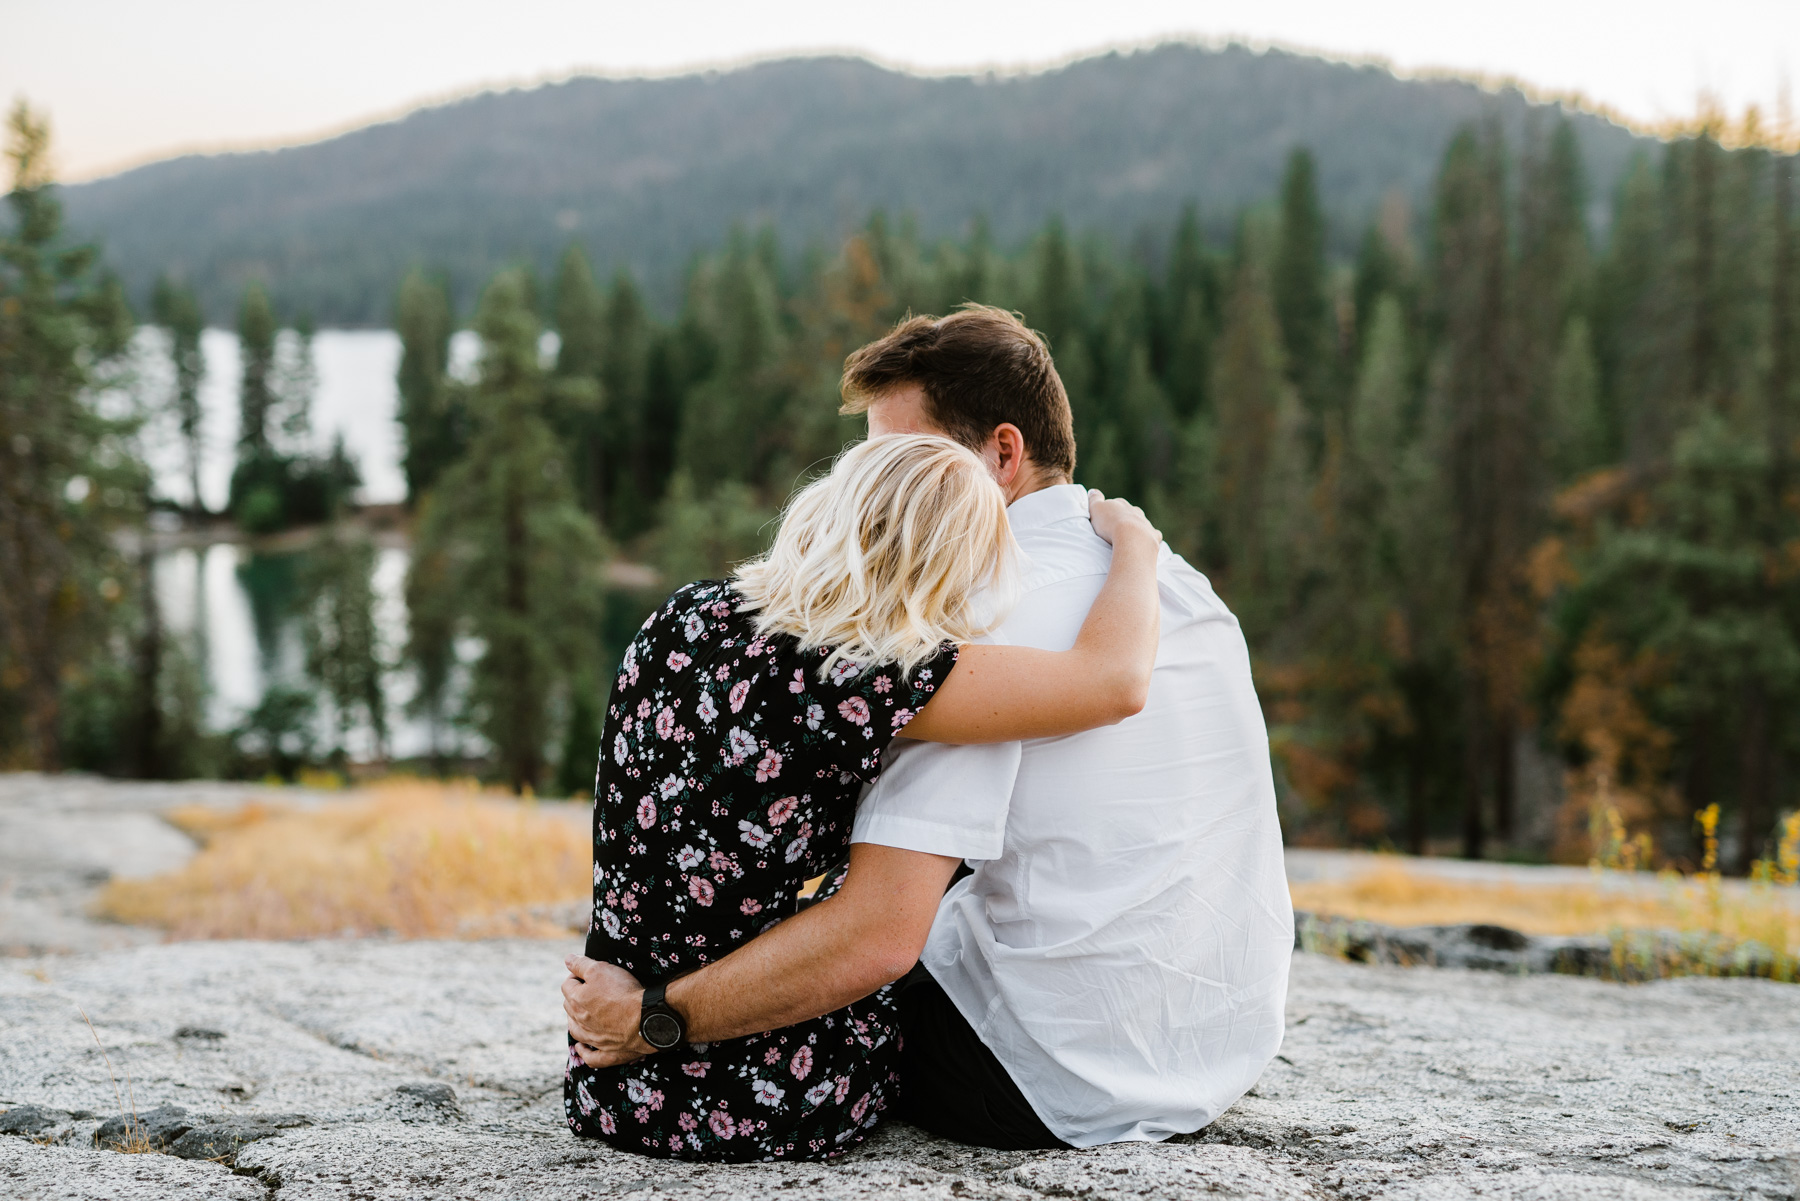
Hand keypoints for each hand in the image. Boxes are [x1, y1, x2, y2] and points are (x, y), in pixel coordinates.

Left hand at [562, 954, 654, 1068]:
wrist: (645, 1018)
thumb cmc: (623, 992)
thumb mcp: (600, 969)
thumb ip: (581, 964)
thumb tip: (567, 959)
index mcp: (576, 1001)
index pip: (567, 985)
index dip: (576, 975)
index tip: (586, 972)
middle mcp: (580, 1022)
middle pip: (569, 1007)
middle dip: (575, 996)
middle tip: (588, 988)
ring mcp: (593, 1039)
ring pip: (576, 1031)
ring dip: (575, 1022)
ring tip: (581, 1014)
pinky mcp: (608, 1053)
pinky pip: (591, 1057)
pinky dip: (585, 1053)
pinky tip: (582, 1048)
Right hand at [1087, 490, 1158, 547]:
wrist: (1132, 538)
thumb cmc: (1111, 524)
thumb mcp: (1096, 509)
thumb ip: (1094, 499)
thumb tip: (1093, 491)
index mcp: (1121, 504)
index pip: (1114, 504)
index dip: (1108, 512)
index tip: (1103, 520)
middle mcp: (1135, 511)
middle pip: (1129, 512)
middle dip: (1123, 518)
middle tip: (1115, 529)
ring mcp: (1146, 523)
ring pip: (1142, 523)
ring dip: (1136, 528)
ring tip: (1128, 538)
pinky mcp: (1154, 535)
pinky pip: (1154, 535)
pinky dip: (1150, 538)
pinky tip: (1145, 543)